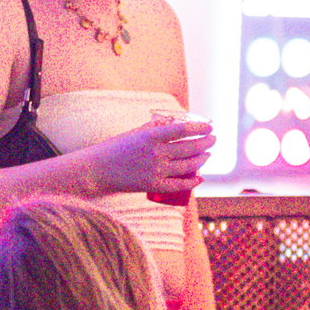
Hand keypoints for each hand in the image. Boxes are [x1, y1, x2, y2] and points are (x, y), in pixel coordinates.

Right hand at [89, 117, 214, 197]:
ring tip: (207, 155)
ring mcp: (156, 170)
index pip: (183, 129)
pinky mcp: (153, 185)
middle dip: (206, 143)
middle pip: (190, 148)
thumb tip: (172, 124)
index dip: (200, 128)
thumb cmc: (114, 149)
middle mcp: (156, 153)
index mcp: (151, 136)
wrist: (97, 170)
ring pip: (188, 166)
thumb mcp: (134, 133)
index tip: (209, 127)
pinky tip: (199, 178)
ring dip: (202, 160)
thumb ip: (154, 128)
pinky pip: (179, 185)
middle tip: (212, 140)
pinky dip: (192, 182)